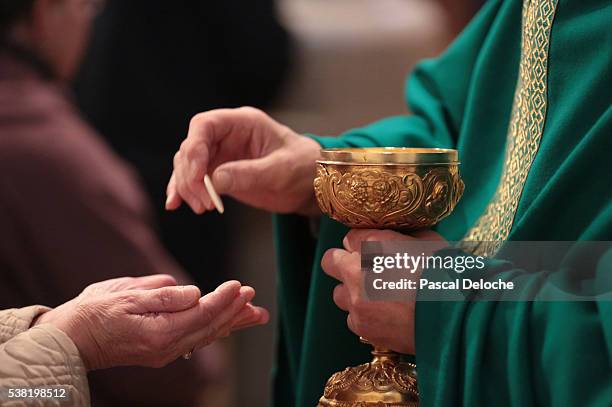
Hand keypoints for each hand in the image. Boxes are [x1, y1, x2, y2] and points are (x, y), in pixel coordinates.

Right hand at [35, 275, 268, 369]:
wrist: (72, 339)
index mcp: (159, 332)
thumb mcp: (126, 296)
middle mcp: (166, 347)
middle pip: (210, 327)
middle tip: (253, 295)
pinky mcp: (161, 351)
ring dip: (231, 322)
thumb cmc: (95, 313)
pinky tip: (226, 324)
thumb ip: (163, 296)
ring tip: (255, 314)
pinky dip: (214, 329)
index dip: (223, 299)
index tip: (239, 285)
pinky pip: (195, 339)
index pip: (201, 314)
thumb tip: (195, 293)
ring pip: (206, 335)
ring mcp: (165, 352)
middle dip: (234, 310)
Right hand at [166, 107, 320, 214]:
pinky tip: (174, 205)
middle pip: (192, 147)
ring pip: (188, 165)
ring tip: (201, 207)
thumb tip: (216, 180)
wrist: (312, 184)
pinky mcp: (219, 173)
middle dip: (191, 175)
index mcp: (243, 123)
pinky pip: (194, 179)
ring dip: (187, 186)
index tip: (198, 175)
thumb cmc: (302, 168)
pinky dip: (184, 191)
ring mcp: (221, 154)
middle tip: (204, 201)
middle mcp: (227, 135)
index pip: (205, 125)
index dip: (194, 147)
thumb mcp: (281, 170)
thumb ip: (250, 173)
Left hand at [321, 229, 446, 353]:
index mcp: (374, 245)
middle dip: (342, 264)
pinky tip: (385, 317)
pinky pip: (353, 320)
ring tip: (377, 298)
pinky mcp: (363, 327)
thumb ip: (404, 237)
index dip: (360, 243)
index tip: (371, 249)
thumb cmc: (448, 274)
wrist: (456, 317)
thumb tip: (398, 238)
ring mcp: (356, 302)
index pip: (350, 237)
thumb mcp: (429, 241)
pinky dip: (364, 317)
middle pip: (330, 262)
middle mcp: (357, 272)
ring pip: (339, 294)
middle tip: (361, 269)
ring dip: (353, 293)